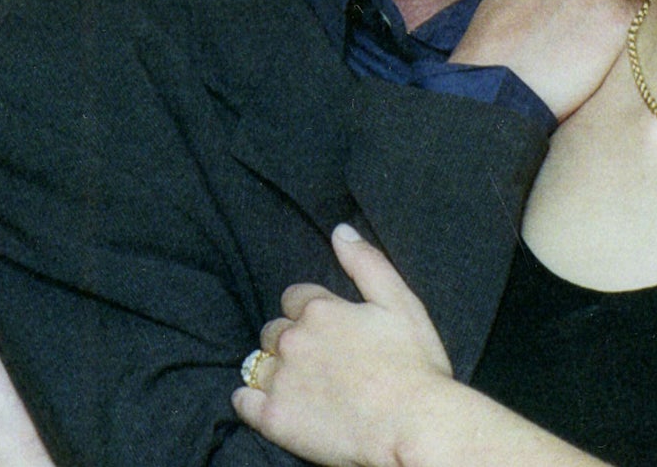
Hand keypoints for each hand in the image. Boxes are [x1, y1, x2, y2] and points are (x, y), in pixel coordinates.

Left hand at [233, 225, 453, 466]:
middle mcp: (293, 340)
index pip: (295, 298)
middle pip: (274, 331)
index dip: (311, 312)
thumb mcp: (401, 302)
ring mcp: (280, 380)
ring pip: (257, 363)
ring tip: (301, 386)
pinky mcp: (273, 418)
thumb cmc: (414, 365)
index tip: (330, 330)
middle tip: (320, 361)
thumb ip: (367, 263)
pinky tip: (271, 403)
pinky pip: (242, 401)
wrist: (413, 425)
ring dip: (272, 369)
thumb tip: (340, 230)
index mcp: (320, 309)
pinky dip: (250, 399)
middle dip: (292, 340)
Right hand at [451, 0, 638, 121]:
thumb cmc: (492, 56)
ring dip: (618, 32)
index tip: (570, 31)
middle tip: (582, 52)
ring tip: (591, 64)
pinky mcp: (621, 16)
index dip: (579, 7)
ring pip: (627, 7)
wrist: (495, 87)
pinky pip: (643, 27)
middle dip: (599, 17)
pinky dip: (633, 46)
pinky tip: (608, 66)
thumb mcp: (503, 0)